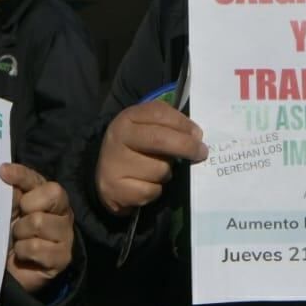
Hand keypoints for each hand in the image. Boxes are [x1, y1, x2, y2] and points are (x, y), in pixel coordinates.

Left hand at [0, 163, 73, 292]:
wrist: (6, 274)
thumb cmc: (6, 236)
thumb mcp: (6, 209)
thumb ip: (9, 191)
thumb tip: (4, 172)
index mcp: (49, 196)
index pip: (38, 178)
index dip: (20, 175)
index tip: (2, 172)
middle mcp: (62, 212)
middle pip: (52, 194)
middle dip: (27, 207)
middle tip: (18, 220)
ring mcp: (66, 235)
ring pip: (39, 221)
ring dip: (21, 233)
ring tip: (17, 241)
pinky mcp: (63, 258)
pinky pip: (38, 247)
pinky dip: (24, 251)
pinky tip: (23, 255)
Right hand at [95, 100, 207, 216]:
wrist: (105, 174)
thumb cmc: (135, 147)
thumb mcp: (146, 127)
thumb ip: (170, 125)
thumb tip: (195, 136)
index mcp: (127, 118)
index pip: (159, 114)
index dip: (183, 124)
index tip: (198, 134)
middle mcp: (118, 138)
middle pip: (159, 140)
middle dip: (186, 146)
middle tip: (201, 152)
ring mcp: (115, 164)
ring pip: (159, 170)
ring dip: (167, 173)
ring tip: (157, 169)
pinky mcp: (116, 189)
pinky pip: (152, 191)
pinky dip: (156, 190)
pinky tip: (146, 184)